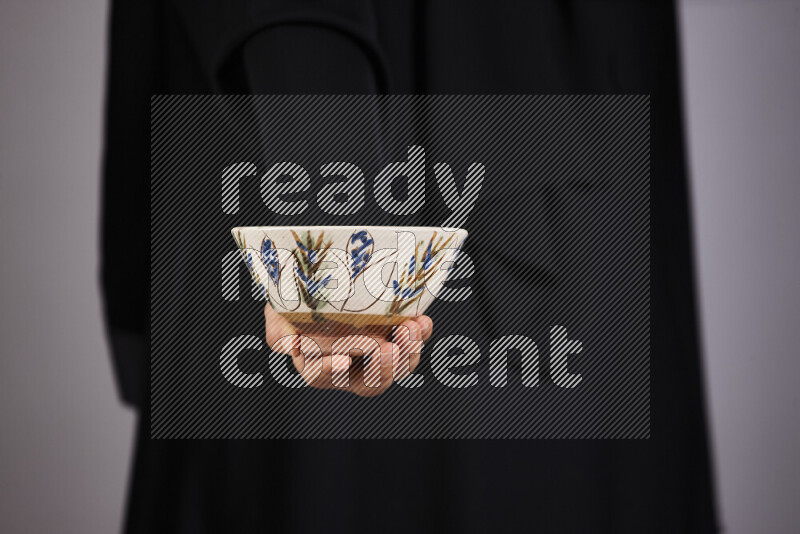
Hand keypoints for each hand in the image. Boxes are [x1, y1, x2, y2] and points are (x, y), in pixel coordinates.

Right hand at [264, 304, 432, 396]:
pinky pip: (412, 345)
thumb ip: (279, 329)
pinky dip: (420, 336)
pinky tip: (422, 321)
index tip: (343, 361)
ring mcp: (376, 355)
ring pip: (396, 368)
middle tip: (390, 349)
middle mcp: (349, 368)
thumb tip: (290, 345)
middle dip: (383, 369)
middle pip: (369, 383)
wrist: (326, 274)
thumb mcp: (280, 310)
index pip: (321, 376)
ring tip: (410, 328)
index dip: (332, 371)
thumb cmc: (296, 297)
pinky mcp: (397, 338)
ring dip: (407, 352)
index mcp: (315, 364)